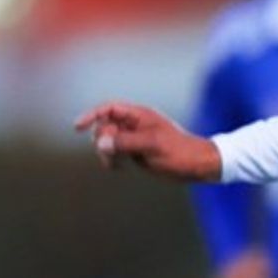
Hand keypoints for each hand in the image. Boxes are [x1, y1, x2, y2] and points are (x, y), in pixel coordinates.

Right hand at [73, 102, 222, 180]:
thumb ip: (125, 143)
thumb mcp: (153, 146)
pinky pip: (117, 153)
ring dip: (106, 152)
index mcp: (140, 116)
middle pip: (105, 127)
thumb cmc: (180, 152)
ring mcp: (135, 139)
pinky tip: (119, 168)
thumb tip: (100, 142)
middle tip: (111, 155)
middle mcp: (135, 125)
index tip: (78, 127)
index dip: (92, 115)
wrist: (199, 166)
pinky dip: (113, 160)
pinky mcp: (137, 153)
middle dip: (102, 140)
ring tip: (116, 165)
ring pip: (109, 142)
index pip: (109, 109)